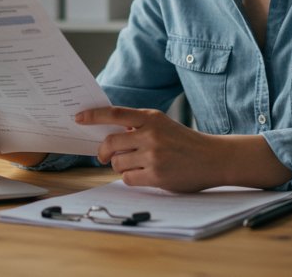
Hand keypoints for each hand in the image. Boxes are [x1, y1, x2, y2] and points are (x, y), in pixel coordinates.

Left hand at [75, 106, 223, 191]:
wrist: (212, 158)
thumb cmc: (184, 141)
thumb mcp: (163, 125)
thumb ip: (139, 126)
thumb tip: (108, 132)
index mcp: (151, 118)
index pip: (115, 113)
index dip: (93, 115)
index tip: (79, 118)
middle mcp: (151, 135)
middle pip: (110, 143)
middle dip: (102, 152)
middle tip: (102, 156)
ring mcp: (153, 156)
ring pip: (117, 163)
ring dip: (119, 165)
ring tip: (134, 164)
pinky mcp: (156, 176)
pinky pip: (127, 178)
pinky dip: (130, 177)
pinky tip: (143, 174)